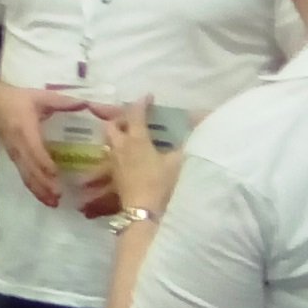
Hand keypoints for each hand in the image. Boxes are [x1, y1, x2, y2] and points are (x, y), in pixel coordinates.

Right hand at [0, 86, 115, 208]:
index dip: (44, 162)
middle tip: (58, 196)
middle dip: (43, 184)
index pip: (34, 149)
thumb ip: (63, 101)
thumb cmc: (19, 100)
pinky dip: (35, 189)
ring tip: (53, 203)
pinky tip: (45, 198)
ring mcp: (15, 154)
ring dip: (39, 190)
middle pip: (29, 168)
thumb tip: (87, 104)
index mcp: (24, 128)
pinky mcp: (15, 160)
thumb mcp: (41, 97)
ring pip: (26, 176)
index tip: (56, 174)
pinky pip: (24, 176)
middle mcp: (18, 145)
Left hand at [100, 97, 183, 218]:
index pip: (135, 114)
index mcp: (136, 139)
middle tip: (133, 117)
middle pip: (112, 125)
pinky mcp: (113, 175)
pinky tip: (129, 156)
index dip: (141, 103)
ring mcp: (114, 161)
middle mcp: (120, 147)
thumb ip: (186, 142)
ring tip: (130, 135)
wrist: (143, 212)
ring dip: (117, 133)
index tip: (148, 96)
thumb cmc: (161, 183)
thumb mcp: (178, 161)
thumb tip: (197, 126)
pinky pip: (111, 155)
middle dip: (121, 117)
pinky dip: (118, 149)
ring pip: (109, 140)